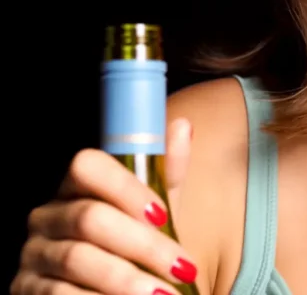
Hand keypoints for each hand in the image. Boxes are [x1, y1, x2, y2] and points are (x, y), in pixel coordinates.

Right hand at [11, 119, 195, 294]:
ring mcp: (33, 255)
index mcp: (76, 187)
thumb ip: (167, 171)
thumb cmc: (138, 244)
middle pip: (90, 218)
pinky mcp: (25, 291)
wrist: (116, 292)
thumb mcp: (156, 210)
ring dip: (128, 280)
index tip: (163, 215)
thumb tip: (184, 126)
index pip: (87, 166)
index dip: (125, 188)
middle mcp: (47, 216)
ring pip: (78, 259)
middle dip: (144, 245)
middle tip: (184, 268)